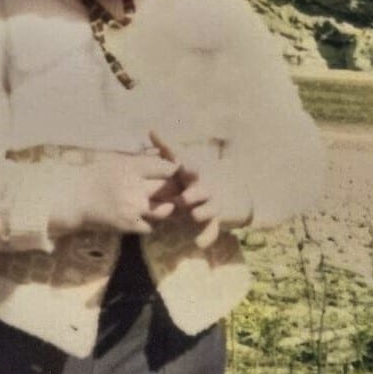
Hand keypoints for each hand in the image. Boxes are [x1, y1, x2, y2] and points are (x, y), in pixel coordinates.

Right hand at [49, 151, 179, 235]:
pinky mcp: (128, 225)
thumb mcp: (116, 161)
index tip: (177, 172)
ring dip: (167, 208)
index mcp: (131, 167)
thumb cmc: (92, 176)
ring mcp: (132, 208)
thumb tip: (163, 155)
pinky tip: (146, 218)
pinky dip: (151, 223)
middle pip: (168, 189)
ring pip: (164, 210)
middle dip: (175, 190)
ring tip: (165, 205)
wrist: (72, 199)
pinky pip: (151, 227)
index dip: (175, 170)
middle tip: (178, 190)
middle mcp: (135, 187)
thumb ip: (140, 160)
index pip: (166, 168)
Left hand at [149, 132, 250, 248]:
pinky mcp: (212, 221)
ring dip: (202, 212)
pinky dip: (207, 236)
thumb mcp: (180, 162)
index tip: (184, 167)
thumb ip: (166, 149)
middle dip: (195, 193)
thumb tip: (151, 129)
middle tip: (184, 198)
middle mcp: (204, 189)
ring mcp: (210, 205)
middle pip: (202, 190)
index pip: (193, 169)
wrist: (221, 189)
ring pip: (208, 209)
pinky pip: (211, 229)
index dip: (189, 168)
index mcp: (194, 174)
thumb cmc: (190, 176)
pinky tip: (199, 244)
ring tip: (194, 215)